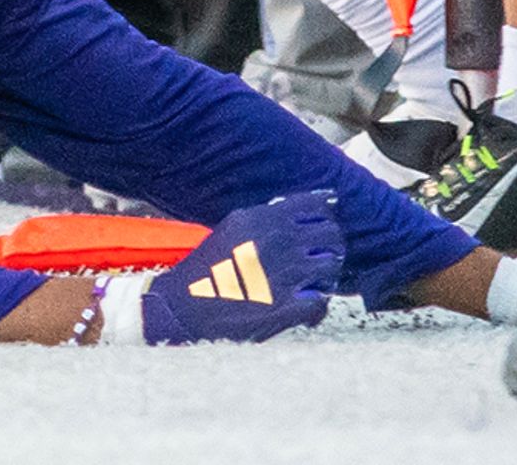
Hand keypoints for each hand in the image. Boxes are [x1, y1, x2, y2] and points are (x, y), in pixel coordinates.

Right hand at [137, 190, 340, 344]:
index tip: (319, 229)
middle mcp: (277, 240)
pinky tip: (302, 312)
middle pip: (332, 233)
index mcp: (260, 218)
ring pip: (333, 265)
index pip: (316, 204)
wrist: (184, 307)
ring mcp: (285, 273)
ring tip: (311, 287)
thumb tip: (300, 214)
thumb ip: (266, 221)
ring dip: (326, 277)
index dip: (324, 217)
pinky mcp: (288, 306)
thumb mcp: (233, 229)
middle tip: (318, 262)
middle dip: (330, 248)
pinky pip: (322, 300)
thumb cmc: (208, 269)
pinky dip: (316, 308)